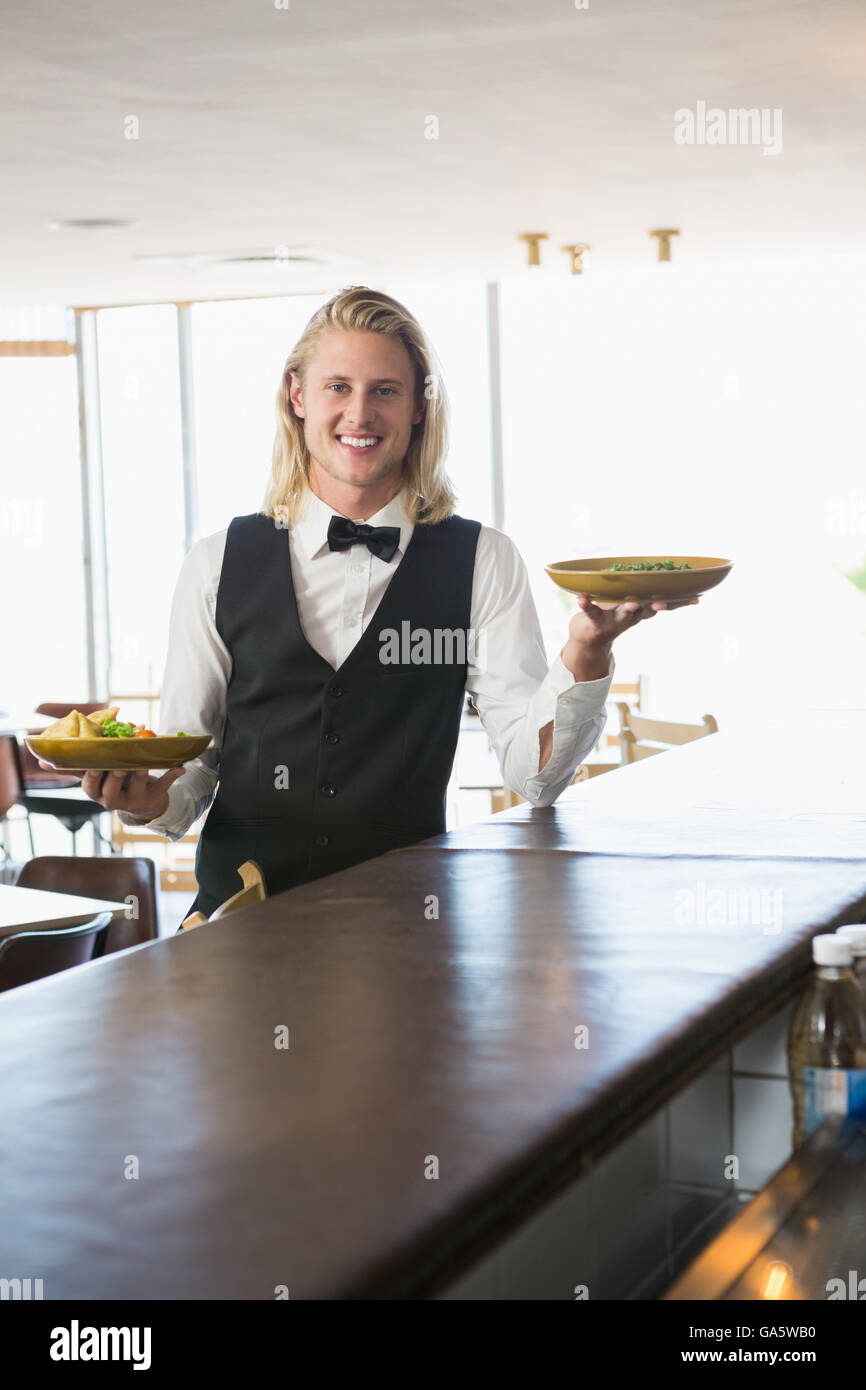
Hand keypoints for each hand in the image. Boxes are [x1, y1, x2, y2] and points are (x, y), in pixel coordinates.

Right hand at [36, 759, 185, 821]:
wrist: (143, 804)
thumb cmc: (115, 780)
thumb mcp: (96, 774)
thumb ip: (76, 764)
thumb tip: (39, 760)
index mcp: (96, 790)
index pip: (88, 782)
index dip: (88, 772)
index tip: (90, 761)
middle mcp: (111, 799)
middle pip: (110, 787)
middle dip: (112, 774)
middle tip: (115, 762)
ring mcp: (133, 800)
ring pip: (136, 787)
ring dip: (140, 773)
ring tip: (143, 762)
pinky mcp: (153, 799)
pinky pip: (163, 787)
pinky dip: (172, 776)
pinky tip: (180, 767)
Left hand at [561, 594, 699, 679]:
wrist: (589, 639)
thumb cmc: (616, 616)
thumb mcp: (637, 608)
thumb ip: (653, 598)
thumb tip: (681, 588)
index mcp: (642, 611)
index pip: (663, 605)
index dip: (679, 602)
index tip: (696, 598)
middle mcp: (630, 617)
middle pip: (645, 611)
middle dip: (654, 607)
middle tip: (662, 603)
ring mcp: (613, 621)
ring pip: (623, 614)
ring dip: (628, 609)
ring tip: (631, 604)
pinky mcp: (594, 621)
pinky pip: (590, 612)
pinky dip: (586, 605)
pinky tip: (581, 598)